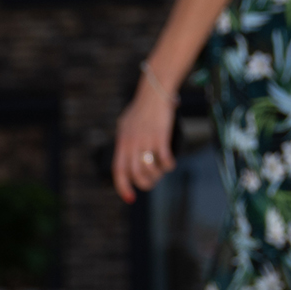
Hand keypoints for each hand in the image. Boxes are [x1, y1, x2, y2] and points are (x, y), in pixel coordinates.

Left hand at [112, 73, 177, 202]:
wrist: (155, 91)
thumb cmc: (142, 107)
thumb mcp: (126, 123)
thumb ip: (125, 140)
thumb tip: (126, 156)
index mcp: (122, 142)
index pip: (119, 171)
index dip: (123, 187)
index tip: (130, 198)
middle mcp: (132, 143)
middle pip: (136, 174)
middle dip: (146, 183)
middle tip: (153, 181)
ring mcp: (145, 140)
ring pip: (151, 169)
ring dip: (158, 174)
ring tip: (163, 168)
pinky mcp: (160, 136)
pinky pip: (165, 159)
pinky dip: (169, 165)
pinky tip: (171, 163)